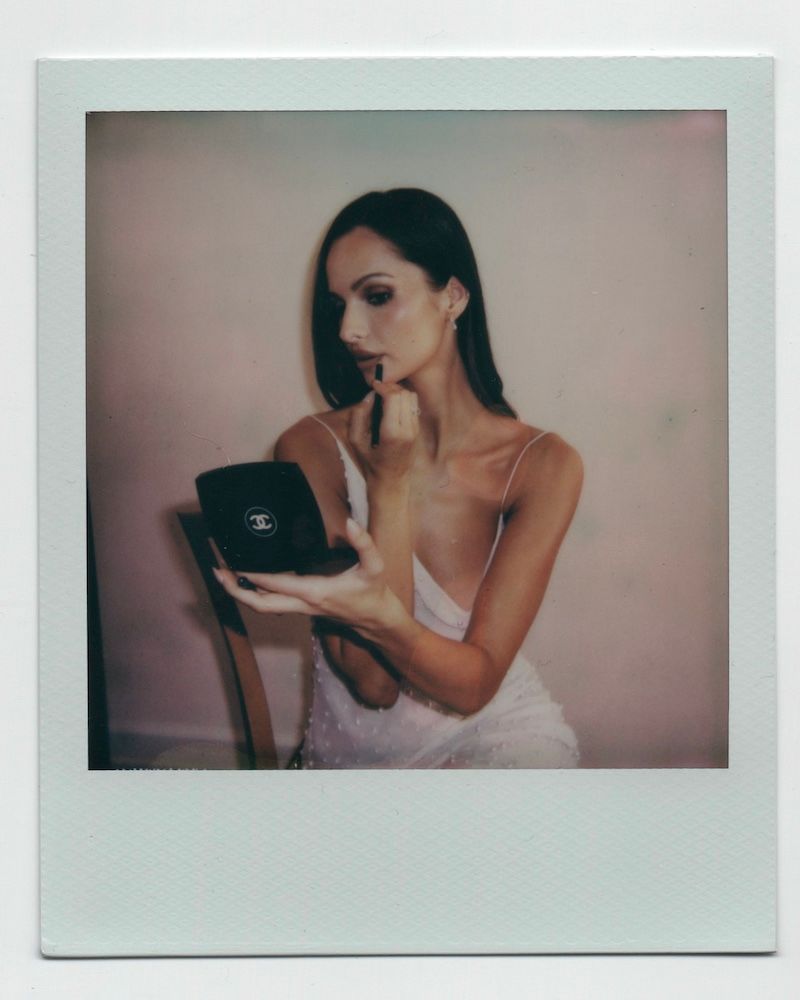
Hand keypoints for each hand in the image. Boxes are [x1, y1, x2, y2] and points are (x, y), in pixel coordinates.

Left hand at [213, 518, 403, 637]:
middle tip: (215, 570)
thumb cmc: (373, 592)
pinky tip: (245, 579)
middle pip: (258, 604)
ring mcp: (299, 609)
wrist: (376, 620)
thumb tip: (350, 523)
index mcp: (315, 592)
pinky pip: (270, 604)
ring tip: (222, 573)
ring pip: (261, 607)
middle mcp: (302, 604)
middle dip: (234, 589)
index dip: (252, 574)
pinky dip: (253, 593)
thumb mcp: (375, 566)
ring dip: (239, 592)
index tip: (234, 560)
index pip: (275, 584)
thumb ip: (364, 544)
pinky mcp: (300, 609)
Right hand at [347, 380, 419, 483]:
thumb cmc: (370, 462)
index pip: (393, 398)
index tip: (373, 385)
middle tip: (377, 389)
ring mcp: (415, 430)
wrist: (391, 481)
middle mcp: (407, 430)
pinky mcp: (417, 429)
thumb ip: (359, 416)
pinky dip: (403, 400)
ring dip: (398, 392)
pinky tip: (391, 405)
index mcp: (392, 433)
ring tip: (385, 396)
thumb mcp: (356, 441)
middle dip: (390, 387)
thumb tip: (368, 396)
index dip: (383, 386)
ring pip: (411, 397)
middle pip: (404, 394)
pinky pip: (413, 406)